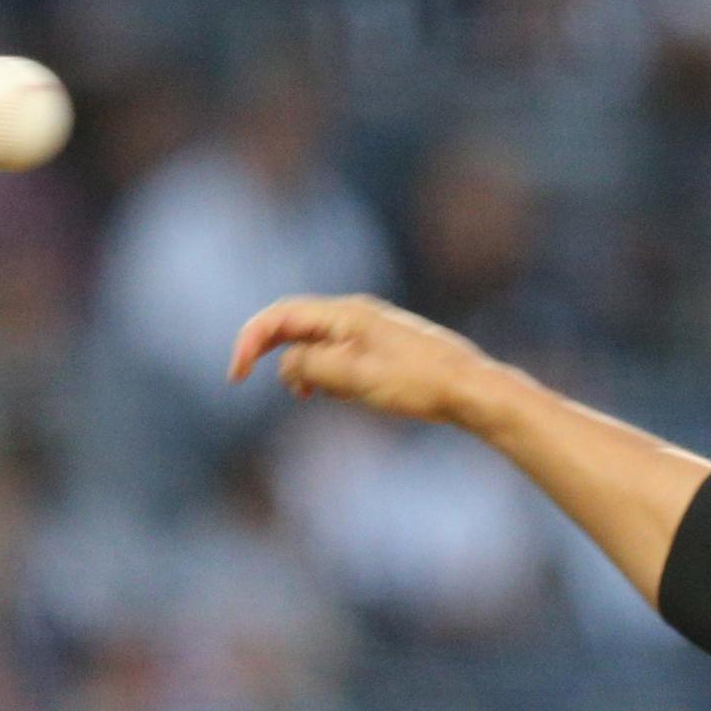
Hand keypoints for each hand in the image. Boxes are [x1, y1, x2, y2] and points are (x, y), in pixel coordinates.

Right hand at [226, 293, 500, 426]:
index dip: (250, 341)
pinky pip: (343, 355)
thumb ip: (310, 366)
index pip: (280, 316)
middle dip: (273, 351)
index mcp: (345, 314)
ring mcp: (374, 330)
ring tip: (308, 397)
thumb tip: (288, 366)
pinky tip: (338, 395)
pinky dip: (329, 373)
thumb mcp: (353, 377)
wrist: (474, 390)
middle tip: (256, 380)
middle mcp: (357, 314)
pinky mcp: (388, 349)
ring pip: (320, 342)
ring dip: (303, 367)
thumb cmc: (418, 383)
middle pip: (297, 324)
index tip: (236, 375)